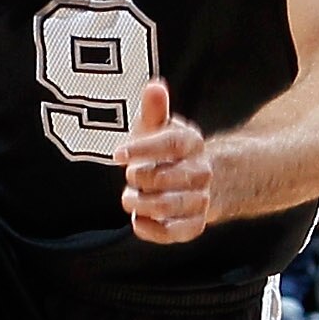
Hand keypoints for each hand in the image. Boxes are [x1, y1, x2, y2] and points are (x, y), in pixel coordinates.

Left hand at [114, 80, 211, 243]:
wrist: (197, 181)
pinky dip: (150, 229)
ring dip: (140, 204)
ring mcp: (200, 200)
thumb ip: (155, 109)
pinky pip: (173, 233)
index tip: (117, 155)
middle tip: (130, 176)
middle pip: (165, 178)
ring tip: (130, 198)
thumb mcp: (159, 127)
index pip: (170, 144)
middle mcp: (201, 172)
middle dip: (138, 179)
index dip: (143, 150)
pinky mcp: (194, 225)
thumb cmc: (167, 151)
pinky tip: (138, 220)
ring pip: (167, 206)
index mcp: (192, 143)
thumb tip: (154, 86)